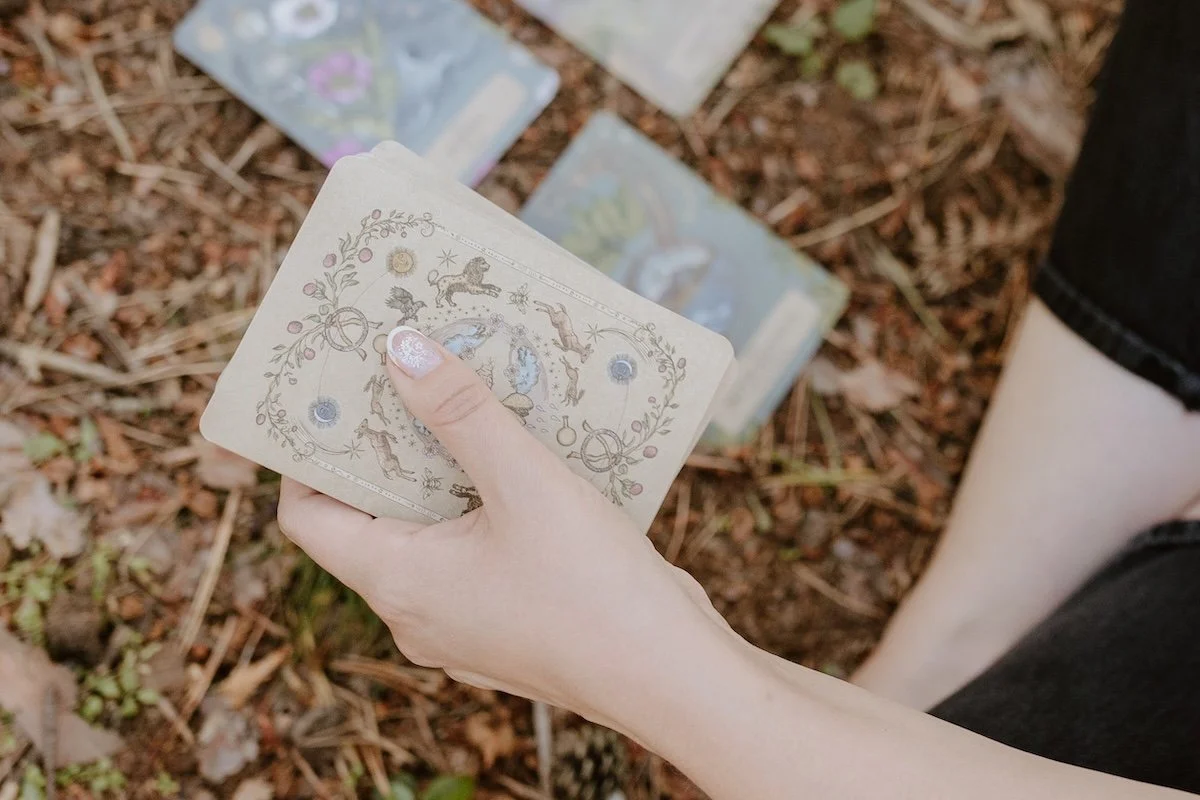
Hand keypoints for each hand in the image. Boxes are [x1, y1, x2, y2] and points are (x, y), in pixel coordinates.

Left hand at [278, 326, 718, 724]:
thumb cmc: (593, 588)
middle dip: (386, 451)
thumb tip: (400, 351)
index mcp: (398, 583)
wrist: (673, 678)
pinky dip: (484, 510)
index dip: (307, 456)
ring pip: (430, 538)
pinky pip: (475, 558)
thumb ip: (460, 413)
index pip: (309, 516)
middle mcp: (417, 614)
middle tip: (408, 385)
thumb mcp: (526, 483)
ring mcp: (464, 626)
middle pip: (370, 521)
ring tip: (469, 413)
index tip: (334, 400)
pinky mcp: (508, 627)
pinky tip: (524, 468)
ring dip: (443, 477)